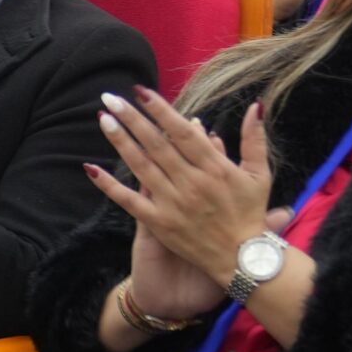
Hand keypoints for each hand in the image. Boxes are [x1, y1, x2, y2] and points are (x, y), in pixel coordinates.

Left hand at [85, 88, 272, 287]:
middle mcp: (192, 183)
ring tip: (103, 119)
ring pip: (142, 167)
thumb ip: (254, 139)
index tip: (141, 91)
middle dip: (133, 119)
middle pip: (157, 144)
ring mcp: (174, 204)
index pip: (182, 132)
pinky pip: (131, 202)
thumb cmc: (251, 214)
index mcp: (215, 168)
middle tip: (111, 97)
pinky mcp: (160, 224)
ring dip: (121, 142)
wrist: (243, 260)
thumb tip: (255, 105)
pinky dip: (110, 186)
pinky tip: (91, 168)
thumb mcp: (260, 175)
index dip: (160, 110)